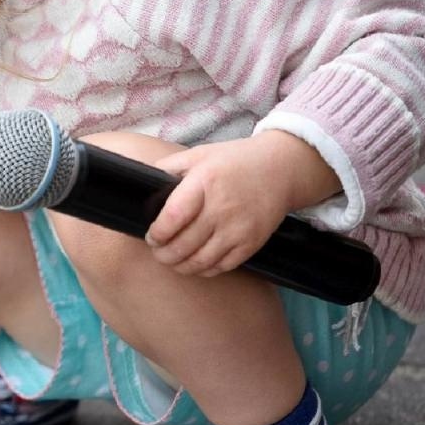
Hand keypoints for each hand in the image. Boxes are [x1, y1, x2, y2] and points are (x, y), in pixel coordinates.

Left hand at [145, 132, 336, 277]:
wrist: (281, 169)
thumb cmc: (234, 161)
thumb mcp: (199, 154)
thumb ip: (169, 167)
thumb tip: (143, 184)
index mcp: (204, 183)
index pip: (173, 217)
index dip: (157, 233)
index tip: (151, 236)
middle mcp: (221, 208)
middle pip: (183, 245)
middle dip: (163, 254)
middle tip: (158, 251)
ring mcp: (238, 229)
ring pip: (201, 261)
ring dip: (180, 266)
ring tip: (172, 260)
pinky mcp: (252, 243)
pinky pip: (222, 266)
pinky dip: (204, 269)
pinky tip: (196, 263)